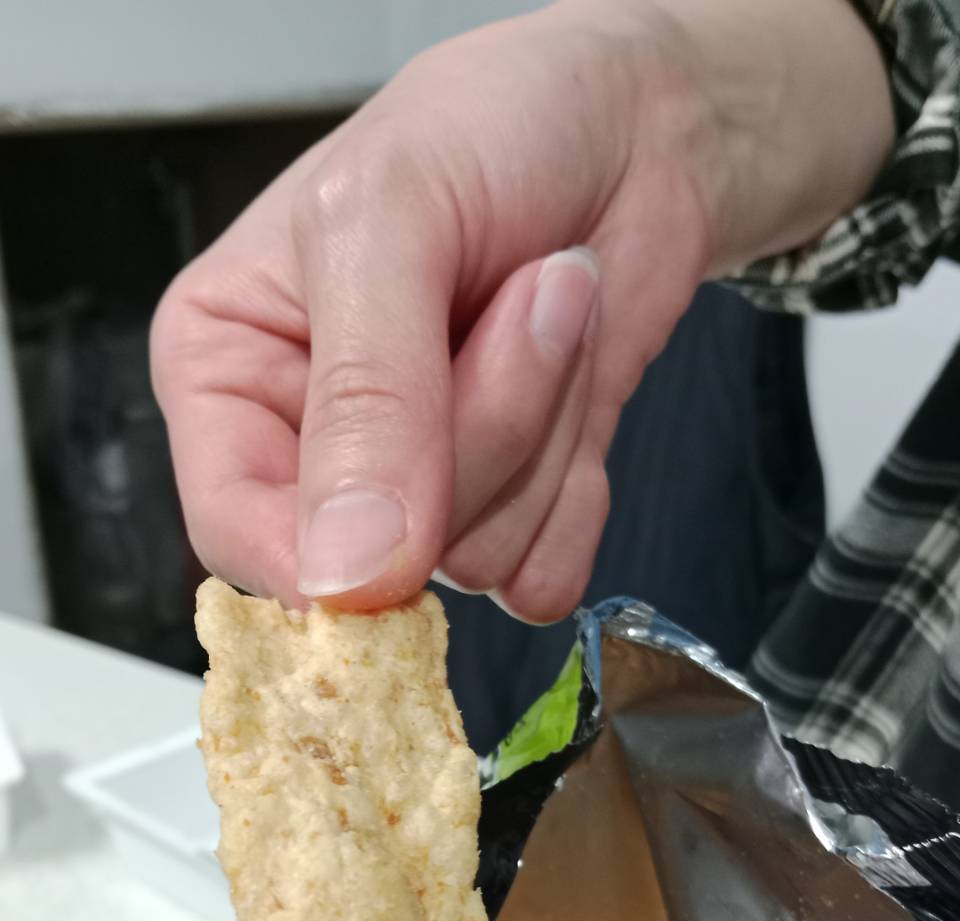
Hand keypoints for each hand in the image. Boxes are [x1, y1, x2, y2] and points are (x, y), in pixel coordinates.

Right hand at [151, 0, 891, 620]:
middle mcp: (311, 450)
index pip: (234, 530)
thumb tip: (348, 565)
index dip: (317, 559)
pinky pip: (540, 579)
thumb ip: (365, 395)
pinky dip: (578, 486)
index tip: (401, 537)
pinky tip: (577, 386)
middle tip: (514, 292)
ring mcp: (415, 497)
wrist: (629, 125)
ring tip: (546, 303)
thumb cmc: (485, 128)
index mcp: (227, 373)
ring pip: (473, 563)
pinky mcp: (507, 516)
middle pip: (377, 560)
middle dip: (476, 432)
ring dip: (541, 432)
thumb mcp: (388, 218)